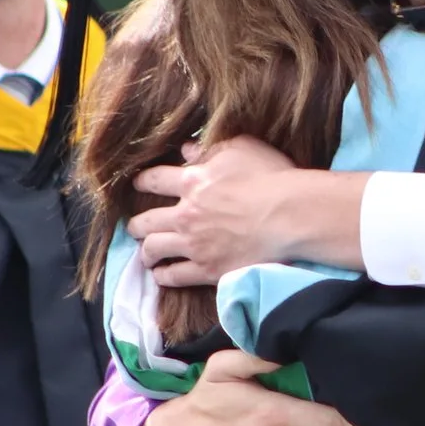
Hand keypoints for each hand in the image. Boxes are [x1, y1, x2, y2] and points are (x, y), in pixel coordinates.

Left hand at [131, 136, 358, 286]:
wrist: (289, 217)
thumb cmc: (270, 178)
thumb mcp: (241, 149)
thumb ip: (211, 149)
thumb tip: (188, 150)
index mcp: (192, 182)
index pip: (154, 181)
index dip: (142, 182)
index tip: (137, 185)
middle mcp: (185, 215)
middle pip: (146, 221)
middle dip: (136, 224)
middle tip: (135, 227)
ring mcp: (194, 245)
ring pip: (154, 250)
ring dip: (146, 251)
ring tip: (146, 254)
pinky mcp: (207, 270)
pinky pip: (175, 276)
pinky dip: (165, 276)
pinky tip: (162, 275)